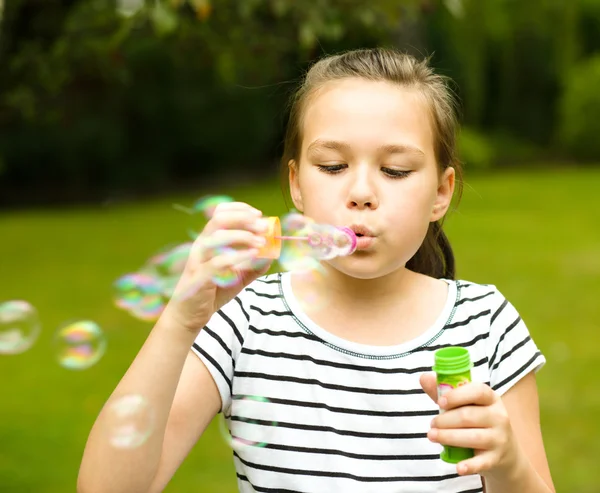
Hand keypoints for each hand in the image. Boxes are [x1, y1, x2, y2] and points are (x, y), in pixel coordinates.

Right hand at [162, 202, 272, 333]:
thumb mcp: (237, 277)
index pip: (220, 213)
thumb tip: (272, 255)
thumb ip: (254, 266)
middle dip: (243, 219)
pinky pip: (218, 262)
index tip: (258, 214)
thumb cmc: (212, 292)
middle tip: (263, 226)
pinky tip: (253, 255)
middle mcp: (201, 246)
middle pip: (218, 220)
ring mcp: (199, 261)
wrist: (190, 315)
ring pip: (217, 238)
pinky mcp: (199, 277)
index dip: (240, 209)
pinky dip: (237, 256)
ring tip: (261, 242)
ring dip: (242, 236)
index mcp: (208, 241)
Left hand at [420, 373, 520, 478]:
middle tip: (432, 424)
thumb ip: (445, 393)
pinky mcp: (496, 459)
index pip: (478, 391)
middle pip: (468, 416)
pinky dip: (469, 466)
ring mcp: (499, 438)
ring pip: (472, 437)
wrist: (505, 452)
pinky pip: (482, 462)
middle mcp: (499, 416)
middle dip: (445, 420)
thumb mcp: (467, 404)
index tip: (440, 402)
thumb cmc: (478, 421)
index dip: (457, 395)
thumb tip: (423, 377)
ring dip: (448, 437)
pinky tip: (458, 467)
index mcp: (491, 398)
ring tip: (432, 435)